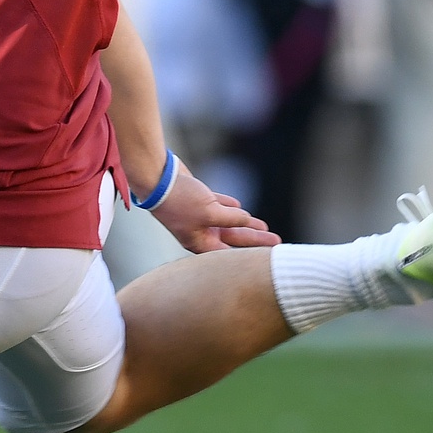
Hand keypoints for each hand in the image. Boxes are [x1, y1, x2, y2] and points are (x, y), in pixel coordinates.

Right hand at [151, 164, 279, 253]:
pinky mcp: (197, 199)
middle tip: (277, 241)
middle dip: (255, 239)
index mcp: (198, 241)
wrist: (156, 177)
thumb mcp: (210, 212)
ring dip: (245, 223)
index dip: (250, 254)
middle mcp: (198, 231)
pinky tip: (240, 206)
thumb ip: (232, 219)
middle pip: (232, 238)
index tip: (269, 255)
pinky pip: (218, 205)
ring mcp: (198, 215)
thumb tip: (246, 219)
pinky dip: (230, 207)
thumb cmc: (179, 200)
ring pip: (228, 222)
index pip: (229, 254)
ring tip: (264, 226)